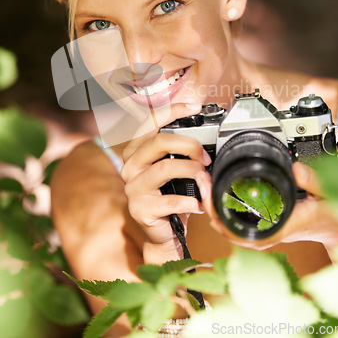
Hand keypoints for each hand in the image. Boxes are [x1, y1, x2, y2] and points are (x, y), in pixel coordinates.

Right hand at [121, 103, 211, 262]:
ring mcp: (133, 187)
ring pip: (166, 168)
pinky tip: (198, 204)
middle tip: (206, 157)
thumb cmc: (171, 196)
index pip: (151, 121)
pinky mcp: (140, 208)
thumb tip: (206, 137)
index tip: (195, 107)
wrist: (163, 232)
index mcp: (137, 150)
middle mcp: (130, 165)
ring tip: (204, 179)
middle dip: (189, 145)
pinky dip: (190, 201)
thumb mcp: (173, 168)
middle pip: (159, 141)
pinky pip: (170, 200)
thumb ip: (180, 152)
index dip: (174, 110)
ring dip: (192, 172)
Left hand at [206, 162, 337, 252]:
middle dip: (212, 211)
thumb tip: (296, 169)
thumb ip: (312, 181)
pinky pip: (238, 227)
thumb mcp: (325, 193)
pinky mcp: (264, 228)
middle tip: (204, 186)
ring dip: (215, 212)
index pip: (245, 234)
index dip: (223, 221)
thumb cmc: (329, 214)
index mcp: (281, 227)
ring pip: (232, 231)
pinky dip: (224, 214)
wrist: (334, 226)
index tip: (211, 202)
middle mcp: (269, 233)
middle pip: (231, 232)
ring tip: (206, 190)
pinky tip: (217, 200)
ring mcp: (265, 233)